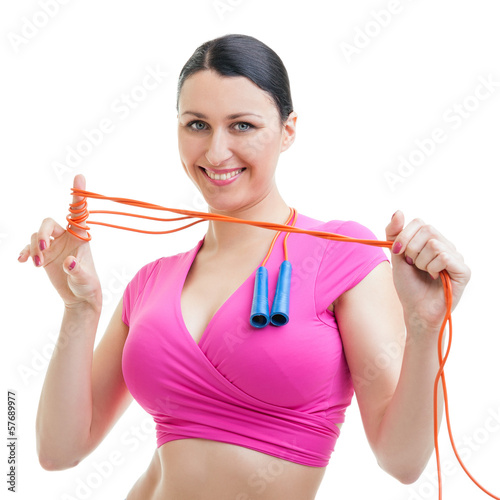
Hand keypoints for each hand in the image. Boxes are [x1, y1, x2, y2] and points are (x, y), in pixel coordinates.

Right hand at [18, 174, 101, 309]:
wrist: (79, 298)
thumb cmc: (87, 286)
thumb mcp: (85, 280)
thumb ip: (77, 270)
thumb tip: (69, 262)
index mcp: (80, 237)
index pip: (79, 212)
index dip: (79, 194)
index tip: (80, 176)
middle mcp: (65, 237)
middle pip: (48, 223)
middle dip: (41, 235)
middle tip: (42, 251)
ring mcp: (53, 245)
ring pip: (36, 234)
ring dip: (33, 247)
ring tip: (37, 264)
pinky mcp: (43, 255)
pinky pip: (29, 247)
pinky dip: (26, 252)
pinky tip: (23, 261)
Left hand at [385, 210, 470, 331]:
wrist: (415, 310)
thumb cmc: (408, 285)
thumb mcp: (396, 256)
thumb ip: (395, 234)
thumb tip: (398, 211)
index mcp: (431, 240)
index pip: (418, 222)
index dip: (404, 236)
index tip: (398, 253)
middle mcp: (446, 245)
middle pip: (427, 229)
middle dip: (411, 249)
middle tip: (412, 264)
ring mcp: (456, 257)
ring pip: (434, 244)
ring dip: (421, 262)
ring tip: (424, 273)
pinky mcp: (463, 270)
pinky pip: (444, 257)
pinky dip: (432, 268)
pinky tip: (434, 278)